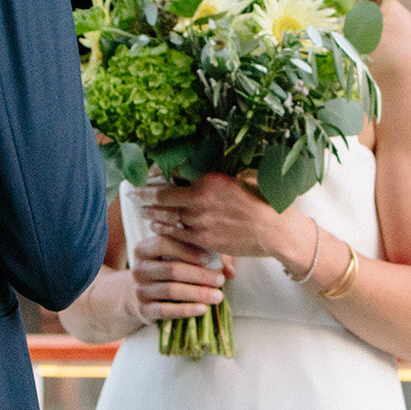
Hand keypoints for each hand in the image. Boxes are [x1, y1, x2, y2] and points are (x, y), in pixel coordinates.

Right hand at [129, 233, 227, 323]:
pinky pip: (166, 310)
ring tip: (218, 296)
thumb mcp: (176, 259)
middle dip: (199, 275)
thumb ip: (203, 258)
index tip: (210, 258)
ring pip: (171, 290)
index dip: (187, 250)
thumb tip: (230, 270)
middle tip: (220, 280)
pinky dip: (186, 310)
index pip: (164, 244)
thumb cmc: (164, 271)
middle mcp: (138, 269)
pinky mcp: (143, 310)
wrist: (136, 295)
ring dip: (197, 293)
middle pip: (171, 270)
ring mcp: (139, 290)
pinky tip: (202, 309)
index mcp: (144, 249)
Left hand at [144, 173, 308, 263]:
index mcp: (210, 180)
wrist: (276, 230)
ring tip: (143, 210)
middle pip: (163, 197)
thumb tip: (196, 169)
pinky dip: (164, 229)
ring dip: (152, 213)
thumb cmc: (260, 202)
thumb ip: (215, 176)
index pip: (173, 176)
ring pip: (168, 216)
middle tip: (134, 194)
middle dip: (145, 196)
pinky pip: (177, 235)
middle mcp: (202, 199)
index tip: (145, 176)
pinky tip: (156, 226)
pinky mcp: (204, 240)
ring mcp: (201, 221)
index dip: (155, 177)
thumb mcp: (238, 179)